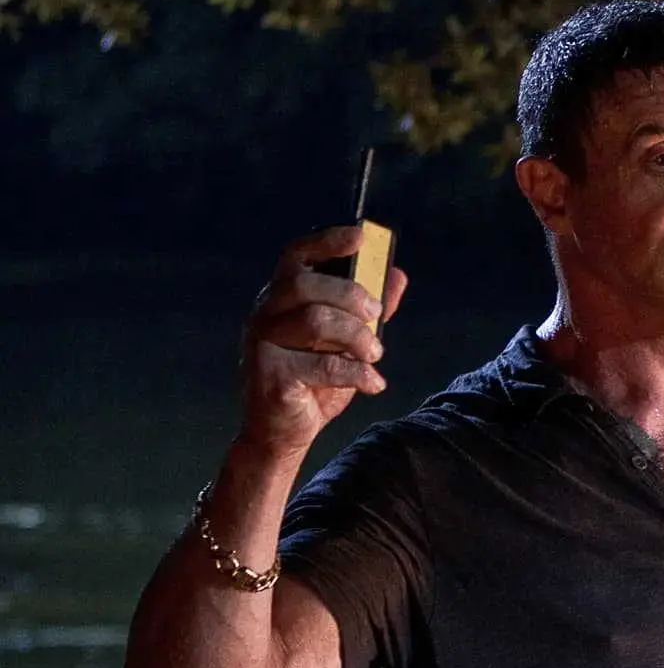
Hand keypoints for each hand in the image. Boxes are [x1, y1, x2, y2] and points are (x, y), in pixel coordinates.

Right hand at [236, 226, 408, 457]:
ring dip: (357, 335)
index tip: (360, 236)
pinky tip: (373, 383)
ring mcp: (262, 344)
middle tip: (376, 314)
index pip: (296, 256)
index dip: (326, 241)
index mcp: (281, 298)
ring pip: (314, 320)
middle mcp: (265, 314)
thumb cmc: (315, 379)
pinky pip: (321, 365)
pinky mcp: (270, 376)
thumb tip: (398, 275)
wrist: (284, 431)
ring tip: (374, 354)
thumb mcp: (348, 342)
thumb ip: (370, 310)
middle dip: (350, 294)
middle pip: (305, 284)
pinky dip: (357, 373)